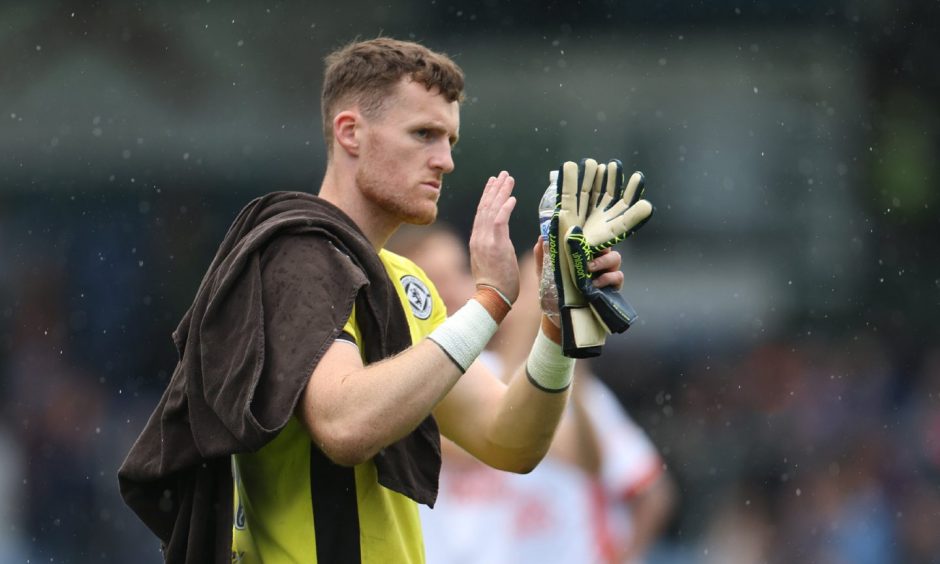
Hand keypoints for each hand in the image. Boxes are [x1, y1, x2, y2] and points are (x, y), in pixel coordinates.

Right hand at [469, 171, 518, 302]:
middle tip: (502, 174)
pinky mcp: (495, 245)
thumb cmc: (495, 285)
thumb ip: (495, 247)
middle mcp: (479, 237)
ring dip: (501, 192)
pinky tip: (512, 197)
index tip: (493, 184)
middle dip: (494, 189)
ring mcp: (486, 240)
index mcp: (477, 240)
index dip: (488, 196)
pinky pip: (500, 221)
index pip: (482, 213)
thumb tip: (501, 241)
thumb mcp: (491, 261)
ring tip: (508, 179)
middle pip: (486, 207)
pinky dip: (505, 208)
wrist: (490, 298)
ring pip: (492, 210)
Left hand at [550, 159, 607, 356]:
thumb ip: (543, 255)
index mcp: (580, 252)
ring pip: (615, 257)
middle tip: (589, 245)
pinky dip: (608, 278)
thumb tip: (541, 237)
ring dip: (603, 261)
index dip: (593, 222)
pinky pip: (618, 277)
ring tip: (589, 268)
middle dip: (602, 240)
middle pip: (607, 241)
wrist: (559, 320)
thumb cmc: (553, 294)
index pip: (589, 234)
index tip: (593, 212)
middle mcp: (596, 259)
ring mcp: (605, 273)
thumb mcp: (544, 272)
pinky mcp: (612, 288)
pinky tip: (596, 283)